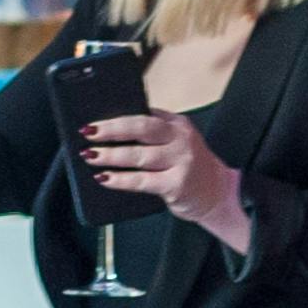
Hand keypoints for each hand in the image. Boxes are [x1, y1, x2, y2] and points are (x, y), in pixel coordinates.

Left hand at [82, 109, 248, 255]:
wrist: (218, 194)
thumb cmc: (189, 167)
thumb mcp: (177, 142)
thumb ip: (153, 134)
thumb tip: (110, 132)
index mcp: (178, 124)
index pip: (144, 114)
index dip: (117, 116)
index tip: (94, 119)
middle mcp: (181, 139)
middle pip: (141, 128)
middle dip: (111, 130)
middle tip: (88, 132)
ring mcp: (181, 161)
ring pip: (139, 155)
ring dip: (111, 156)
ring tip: (91, 156)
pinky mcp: (177, 184)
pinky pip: (142, 181)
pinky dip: (120, 180)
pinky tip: (105, 178)